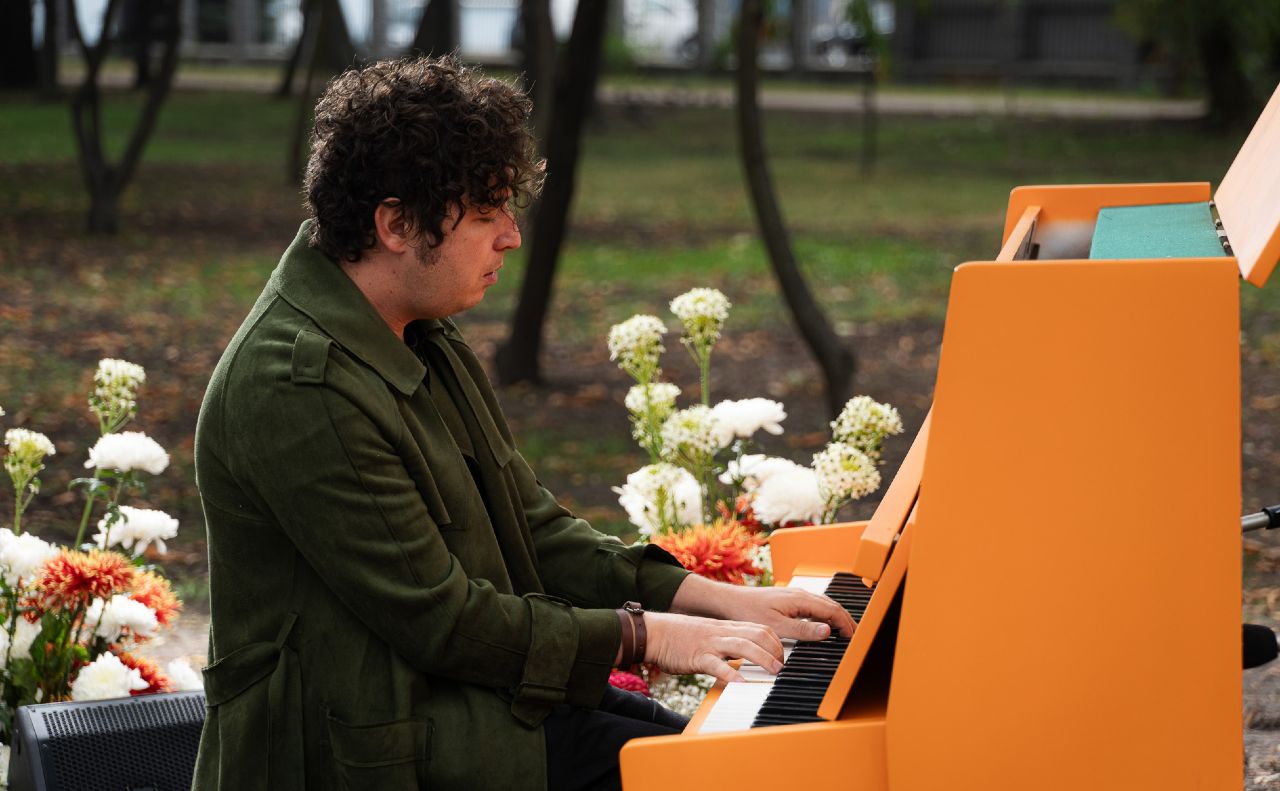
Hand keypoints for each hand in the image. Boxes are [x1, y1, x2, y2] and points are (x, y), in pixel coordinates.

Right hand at [641, 612, 784, 685]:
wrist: (653, 632)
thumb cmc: (679, 636)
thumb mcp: (708, 633)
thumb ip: (726, 641)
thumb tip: (744, 653)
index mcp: (726, 627)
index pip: (760, 629)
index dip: (776, 643)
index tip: (781, 658)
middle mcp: (722, 632)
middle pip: (758, 634)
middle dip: (775, 651)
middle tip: (782, 668)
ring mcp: (710, 643)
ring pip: (743, 645)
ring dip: (762, 659)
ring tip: (774, 672)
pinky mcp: (697, 656)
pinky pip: (717, 665)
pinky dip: (731, 674)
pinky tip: (741, 683)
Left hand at [670, 575, 855, 641]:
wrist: (729, 601)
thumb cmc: (749, 611)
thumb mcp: (777, 626)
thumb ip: (803, 630)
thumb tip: (827, 631)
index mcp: (800, 599)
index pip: (833, 610)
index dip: (846, 624)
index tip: (853, 638)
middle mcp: (800, 594)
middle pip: (832, 605)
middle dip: (845, 620)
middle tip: (854, 636)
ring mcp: (795, 595)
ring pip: (823, 604)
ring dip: (836, 616)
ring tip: (843, 631)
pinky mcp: (788, 599)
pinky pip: (814, 605)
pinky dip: (825, 614)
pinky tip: (822, 624)